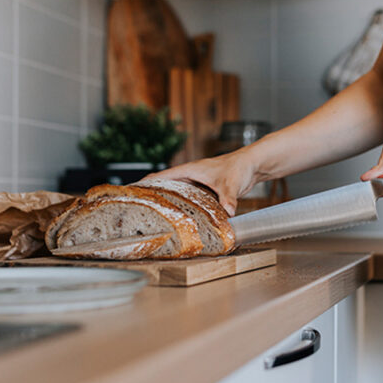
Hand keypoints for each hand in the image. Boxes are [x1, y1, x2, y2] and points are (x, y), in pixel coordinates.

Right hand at [145, 150, 259, 215]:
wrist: (253, 164)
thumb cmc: (240, 167)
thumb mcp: (231, 184)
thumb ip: (228, 198)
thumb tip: (227, 212)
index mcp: (189, 170)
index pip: (161, 176)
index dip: (145, 184)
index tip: (129, 192)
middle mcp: (190, 176)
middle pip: (165, 185)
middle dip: (151, 195)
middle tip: (136, 209)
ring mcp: (197, 182)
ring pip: (176, 192)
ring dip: (166, 201)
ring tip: (153, 216)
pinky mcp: (205, 189)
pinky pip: (188, 198)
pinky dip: (182, 206)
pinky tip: (180, 218)